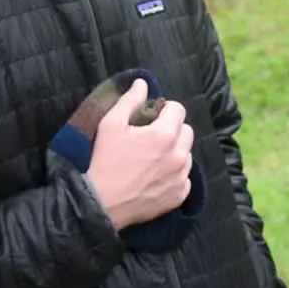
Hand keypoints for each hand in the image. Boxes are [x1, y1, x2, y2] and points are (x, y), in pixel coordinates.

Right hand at [85, 79, 194, 230]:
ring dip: (175, 152)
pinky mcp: (179, 196)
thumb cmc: (104, 161)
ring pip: (187, 155)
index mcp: (165, 135)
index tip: (151, 116)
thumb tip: (143, 84)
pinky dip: (174, 174)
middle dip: (172, 129)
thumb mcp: (110, 124)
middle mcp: (179, 155)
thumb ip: (130, 100)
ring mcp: (181, 177)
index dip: (164, 109)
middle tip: (151, 137)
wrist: (101, 203)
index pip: (178, 109)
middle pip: (186, 131)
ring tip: (152, 158)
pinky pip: (185, 178)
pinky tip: (156, 177)